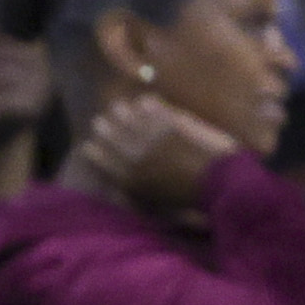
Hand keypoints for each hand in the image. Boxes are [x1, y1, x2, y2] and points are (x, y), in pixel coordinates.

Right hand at [65, 92, 241, 215]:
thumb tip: (122, 190)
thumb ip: (137, 193)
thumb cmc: (189, 200)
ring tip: (117, 106)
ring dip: (123, 113)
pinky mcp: (173, 125)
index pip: (103, 161)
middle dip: (104, 128)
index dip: (95, 153)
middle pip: (113, 137)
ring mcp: (154, 137)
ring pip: (131, 120)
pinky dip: (149, 105)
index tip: (88, 146)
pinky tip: (145, 100)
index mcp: (130, 178)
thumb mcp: (156, 205)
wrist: (216, 183)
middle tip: (99, 121)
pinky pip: (156, 111)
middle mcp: (136, 155)